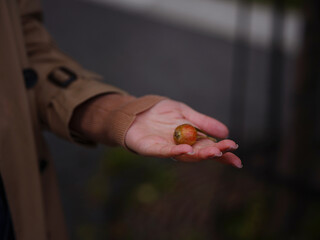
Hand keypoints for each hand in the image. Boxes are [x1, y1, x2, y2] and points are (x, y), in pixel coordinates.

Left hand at [125, 99, 241, 167]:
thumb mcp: (185, 112)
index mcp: (190, 139)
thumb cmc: (160, 112)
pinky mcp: (151, 148)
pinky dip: (175, 151)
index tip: (237, 158)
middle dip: (215, 153)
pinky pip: (164, 151)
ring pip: (185, 155)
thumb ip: (203, 122)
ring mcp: (166, 148)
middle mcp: (180, 146)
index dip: (223, 154)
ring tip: (213, 151)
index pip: (209, 147)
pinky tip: (185, 149)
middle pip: (200, 153)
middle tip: (228, 150)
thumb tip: (226, 132)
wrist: (137, 110)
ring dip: (199, 154)